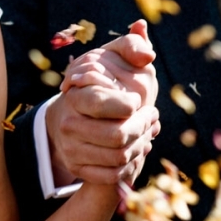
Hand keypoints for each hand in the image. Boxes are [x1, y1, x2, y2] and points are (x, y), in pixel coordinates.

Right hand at [46, 20, 159, 185]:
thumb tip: (148, 54)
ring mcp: (71, 149)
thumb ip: (131, 46)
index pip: (103, 104)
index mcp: (74, 98)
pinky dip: (132, 164)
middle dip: (142, 126)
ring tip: (148, 130)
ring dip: (141, 144)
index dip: (129, 105)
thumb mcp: (111, 56)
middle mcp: (68, 125)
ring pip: (119, 157)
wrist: (69, 116)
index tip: (137, 100)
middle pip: (118, 135)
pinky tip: (138, 147)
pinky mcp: (78, 168)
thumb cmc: (98, 82)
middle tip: (152, 116)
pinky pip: (113, 175)